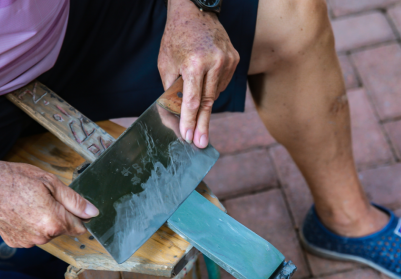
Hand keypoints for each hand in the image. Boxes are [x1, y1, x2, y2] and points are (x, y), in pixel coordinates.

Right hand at [0, 160, 98, 247]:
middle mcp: (43, 237)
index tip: (68, 204)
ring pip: (47, 233)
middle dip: (59, 216)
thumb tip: (93, 213)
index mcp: (55, 222)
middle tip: (43, 198)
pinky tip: (20, 213)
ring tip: (29, 204)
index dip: (77, 215)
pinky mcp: (16, 243)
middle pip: (63, 229)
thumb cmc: (17, 180)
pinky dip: (30, 227)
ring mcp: (28, 242)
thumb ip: (75, 201)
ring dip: (44, 222)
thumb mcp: (51, 183)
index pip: (80, 227)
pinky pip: (32, 236)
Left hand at [158, 0, 239, 147]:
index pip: (193, 100)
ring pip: (216, 93)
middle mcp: (215, 62)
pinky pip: (222, 83)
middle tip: (201, 143)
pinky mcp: (235, 59)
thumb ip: (172, 90)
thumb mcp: (166, 64)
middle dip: (202, 124)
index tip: (189, 137)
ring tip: (195, 87)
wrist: (194, 11)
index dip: (190, 121)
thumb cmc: (176, 38)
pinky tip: (205, 76)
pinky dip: (212, 85)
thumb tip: (177, 115)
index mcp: (195, 63)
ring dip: (205, 99)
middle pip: (208, 102)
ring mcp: (228, 60)